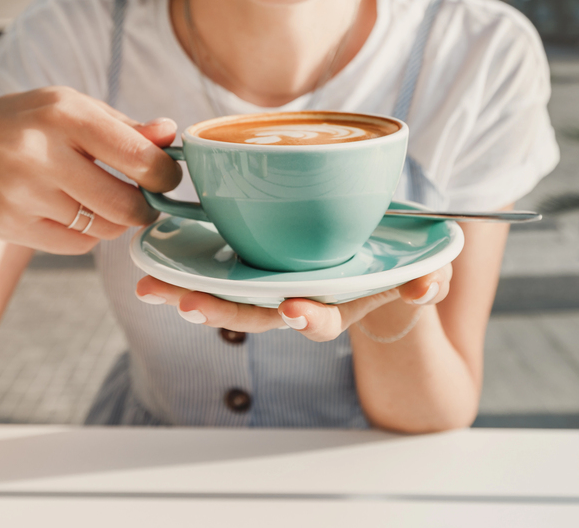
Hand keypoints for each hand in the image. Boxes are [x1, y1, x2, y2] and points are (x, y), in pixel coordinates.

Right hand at [0, 86, 181, 253]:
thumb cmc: (40, 124)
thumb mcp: (79, 109)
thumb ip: (128, 127)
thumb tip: (170, 133)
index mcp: (64, 114)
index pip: (136, 156)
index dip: (164, 175)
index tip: (168, 178)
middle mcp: (38, 152)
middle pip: (122, 204)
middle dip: (145, 208)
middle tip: (146, 202)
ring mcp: (19, 192)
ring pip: (102, 228)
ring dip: (117, 221)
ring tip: (107, 202)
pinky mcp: (8, 223)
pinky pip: (77, 244)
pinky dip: (88, 233)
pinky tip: (75, 212)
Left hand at [135, 264, 451, 341]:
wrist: (374, 259)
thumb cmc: (395, 265)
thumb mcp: (420, 271)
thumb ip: (426, 278)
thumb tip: (425, 286)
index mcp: (334, 307)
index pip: (318, 320)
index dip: (307, 318)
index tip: (295, 308)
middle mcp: (296, 302)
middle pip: (254, 313)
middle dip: (221, 311)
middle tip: (189, 305)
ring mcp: (271, 285)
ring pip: (226, 295)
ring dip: (188, 293)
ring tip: (151, 288)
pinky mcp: (254, 263)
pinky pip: (215, 268)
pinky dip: (185, 267)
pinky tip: (152, 259)